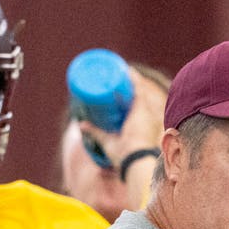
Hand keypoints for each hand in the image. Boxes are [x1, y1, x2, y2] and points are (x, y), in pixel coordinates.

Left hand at [75, 68, 166, 188]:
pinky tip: (127, 69)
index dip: (131, 95)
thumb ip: (95, 132)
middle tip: (117, 76)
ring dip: (131, 78)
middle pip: (139, 95)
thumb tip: (81, 124)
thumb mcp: (107, 140)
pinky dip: (133, 78)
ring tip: (120, 69)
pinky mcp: (142, 107)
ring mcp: (145, 111)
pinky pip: (138, 88)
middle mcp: (147, 116)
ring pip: (139, 89)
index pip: (138, 105)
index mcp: (142, 125)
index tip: (120, 86)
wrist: (133, 159)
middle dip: (130, 84)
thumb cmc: (123, 155)